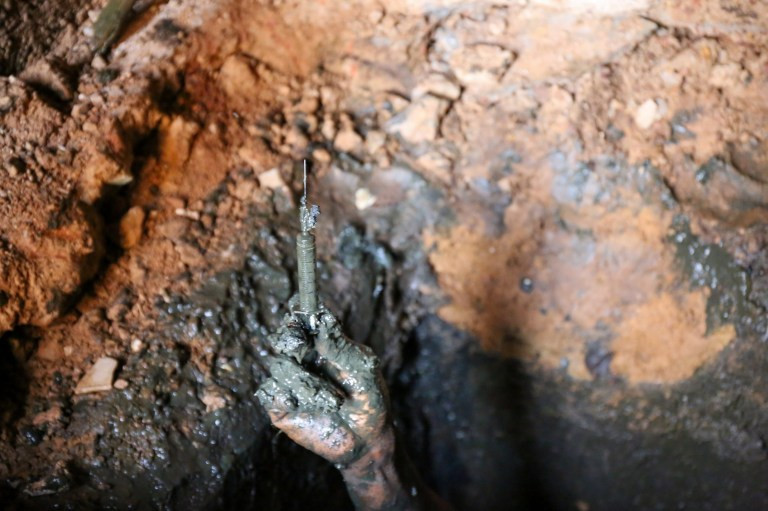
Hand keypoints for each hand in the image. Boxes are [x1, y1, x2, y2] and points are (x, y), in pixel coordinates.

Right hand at [256, 311, 390, 466]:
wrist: (366, 441)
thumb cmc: (369, 401)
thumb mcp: (363, 369)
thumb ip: (341, 346)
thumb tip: (321, 320)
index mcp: (324, 343)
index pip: (304, 317)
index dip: (299, 308)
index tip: (300, 305)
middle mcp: (304, 358)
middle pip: (284, 334)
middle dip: (289, 335)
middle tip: (301, 343)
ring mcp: (291, 381)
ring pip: (280, 365)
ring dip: (307, 382)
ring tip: (334, 401)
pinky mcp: (280, 405)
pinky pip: (270, 391)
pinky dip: (290, 397)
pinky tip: (308, 408)